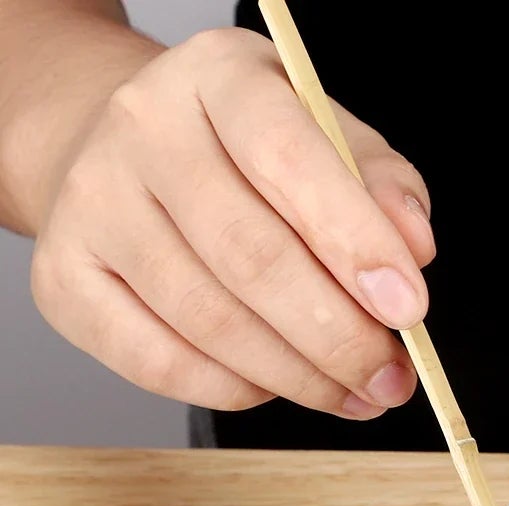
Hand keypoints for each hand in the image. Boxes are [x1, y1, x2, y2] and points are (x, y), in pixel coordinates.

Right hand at [29, 27, 433, 417]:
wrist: (133, 158)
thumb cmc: (251, 159)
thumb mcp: (330, 141)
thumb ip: (383, 187)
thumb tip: (413, 247)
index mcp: (219, 78)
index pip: (287, 156)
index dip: (355, 243)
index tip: (408, 308)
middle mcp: (143, 130)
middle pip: (251, 257)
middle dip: (339, 337)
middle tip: (391, 379)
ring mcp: (93, 204)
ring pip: (211, 321)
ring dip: (300, 377)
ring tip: (354, 394)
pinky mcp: (66, 280)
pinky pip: (161, 362)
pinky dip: (235, 390)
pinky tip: (277, 385)